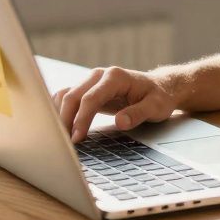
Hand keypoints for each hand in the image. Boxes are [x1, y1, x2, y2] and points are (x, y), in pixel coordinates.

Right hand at [52, 66, 178, 142]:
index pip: (90, 98)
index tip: (76, 138)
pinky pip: (67, 97)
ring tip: (58, 138)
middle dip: (65, 120)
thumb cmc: (158, 97)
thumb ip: (138, 113)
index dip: (81, 119)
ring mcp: (91, 81)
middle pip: (72, 96)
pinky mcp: (88, 89)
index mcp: (115, 77)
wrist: (160, 87)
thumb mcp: (156, 107)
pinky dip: (60, 111)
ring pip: (65, 95)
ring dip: (59, 115)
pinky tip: (59, 127)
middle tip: (63, 143)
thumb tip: (121, 122)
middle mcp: (99, 75)